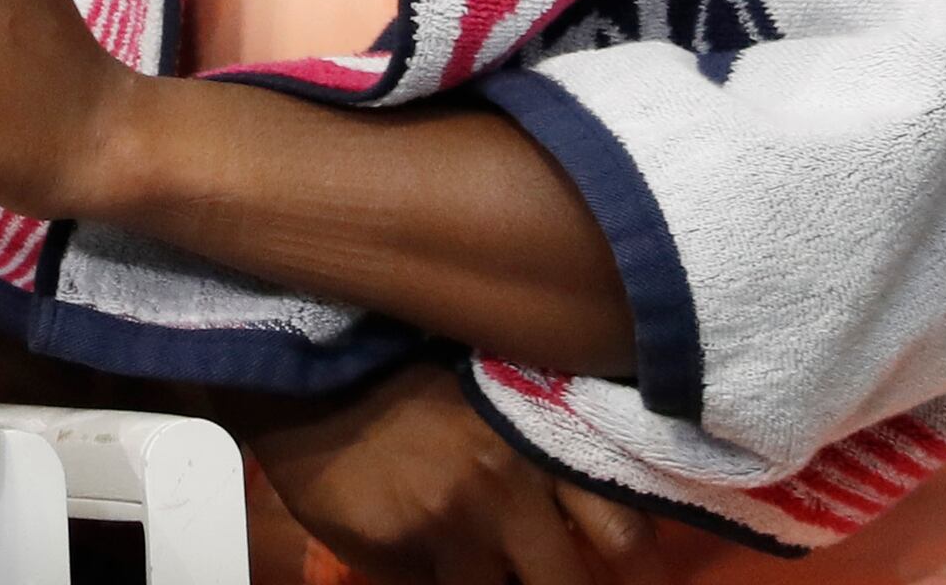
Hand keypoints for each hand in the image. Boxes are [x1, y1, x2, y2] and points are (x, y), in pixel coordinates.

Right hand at [247, 363, 659, 584]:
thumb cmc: (409, 388)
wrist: (310, 381)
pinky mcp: (402, 550)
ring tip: (475, 553)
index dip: (635, 572)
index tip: (628, 578)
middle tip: (544, 574)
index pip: (626, 534)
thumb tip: (596, 537)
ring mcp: (453, 522)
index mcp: (542, 442)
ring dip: (492, 583)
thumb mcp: (495, 407)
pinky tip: (426, 554)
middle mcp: (509, 483)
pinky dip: (439, 580)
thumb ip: (547, 462)